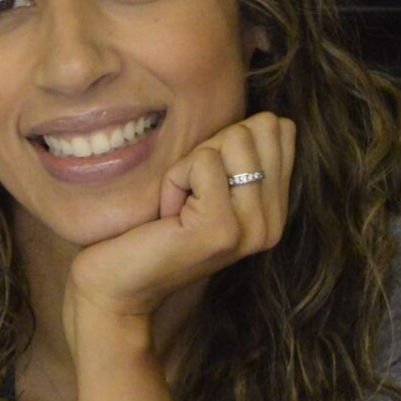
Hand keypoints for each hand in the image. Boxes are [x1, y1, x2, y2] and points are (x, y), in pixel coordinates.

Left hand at [66, 113, 296, 336]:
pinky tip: (167, 214)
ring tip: (178, 205)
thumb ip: (241, 154)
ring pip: (234, 139)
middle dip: (212, 148)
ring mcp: (251, 228)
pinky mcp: (222, 229)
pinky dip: (173, 178)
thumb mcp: (211, 184)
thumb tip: (266, 116)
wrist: (119, 284)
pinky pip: (202, 160)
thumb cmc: (156, 225)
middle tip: (190, 193)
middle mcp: (273, 223)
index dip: (231, 139)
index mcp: (276, 209)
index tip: (205, 181)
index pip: (281, 129)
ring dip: (191, 164)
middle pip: (260, 128)